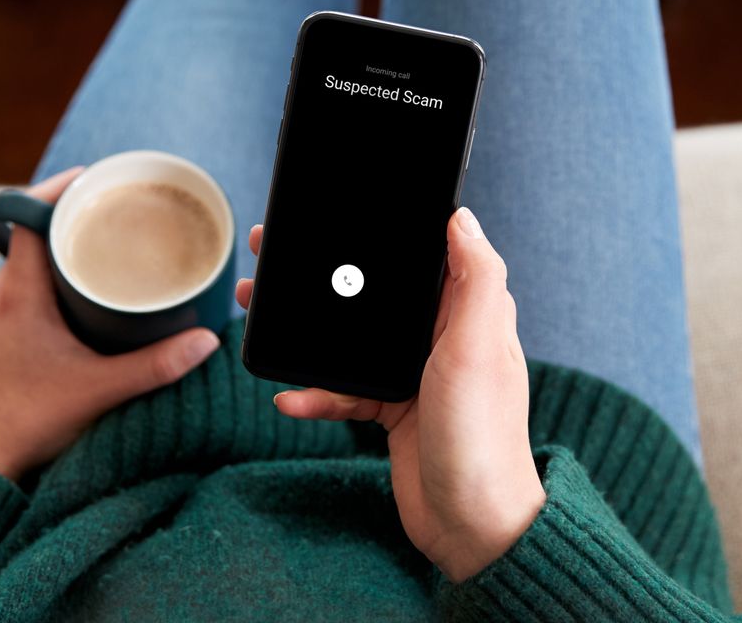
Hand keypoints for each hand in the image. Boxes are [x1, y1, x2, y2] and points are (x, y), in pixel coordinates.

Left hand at [0, 167, 221, 481]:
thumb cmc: (30, 420)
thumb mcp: (101, 389)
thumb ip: (156, 366)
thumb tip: (207, 341)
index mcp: (18, 290)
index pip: (26, 214)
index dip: (59, 189)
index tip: (97, 178)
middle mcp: (5, 290)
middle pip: (36, 227)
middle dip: (77, 211)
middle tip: (120, 204)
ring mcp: (4, 308)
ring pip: (35, 252)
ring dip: (70, 240)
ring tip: (114, 235)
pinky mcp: (11, 326)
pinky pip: (35, 276)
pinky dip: (63, 266)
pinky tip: (96, 280)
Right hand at [235, 208, 543, 581]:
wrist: (473, 527)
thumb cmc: (482, 436)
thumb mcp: (478, 347)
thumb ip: (476, 279)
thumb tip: (462, 217)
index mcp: (467, 313)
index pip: (421, 256)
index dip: (382, 233)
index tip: (335, 214)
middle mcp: (440, 337)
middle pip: (373, 293)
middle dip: (325, 279)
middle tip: (273, 258)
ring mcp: (413, 374)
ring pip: (349, 339)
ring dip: (307, 331)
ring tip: (258, 313)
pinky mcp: (392, 410)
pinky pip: (343, 390)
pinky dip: (315, 393)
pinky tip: (290, 398)